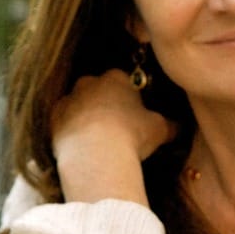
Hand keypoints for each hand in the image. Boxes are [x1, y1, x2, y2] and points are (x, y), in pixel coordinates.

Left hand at [51, 70, 176, 203]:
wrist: (96, 154)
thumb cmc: (132, 137)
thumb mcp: (160, 130)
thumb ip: (171, 125)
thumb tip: (180, 127)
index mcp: (117, 78)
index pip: (124, 82)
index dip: (129, 99)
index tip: (133, 116)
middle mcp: (90, 82)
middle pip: (98, 90)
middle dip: (105, 105)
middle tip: (114, 128)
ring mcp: (69, 99)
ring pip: (78, 105)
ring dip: (85, 118)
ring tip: (95, 142)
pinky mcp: (54, 118)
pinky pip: (62, 123)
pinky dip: (69, 132)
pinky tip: (79, 147)